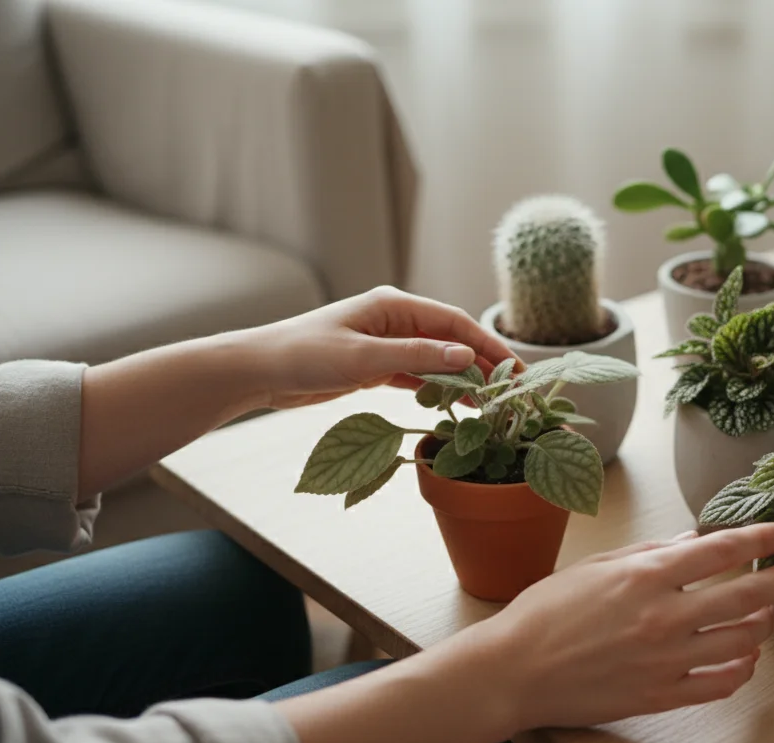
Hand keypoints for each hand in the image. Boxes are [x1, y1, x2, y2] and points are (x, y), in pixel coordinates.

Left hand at [244, 286, 518, 408]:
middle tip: (511, 391)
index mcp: (394, 306)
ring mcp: (385, 343)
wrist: (259, 370)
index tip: (514, 370)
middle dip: (482, 363)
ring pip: (436, 359)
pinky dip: (436, 388)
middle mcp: (394, 320)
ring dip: (461, 378)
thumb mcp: (364, 357)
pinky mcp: (374, 365)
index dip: (488, 345)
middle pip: (450, 339)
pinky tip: (455, 405)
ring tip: (490, 403)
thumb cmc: (305, 355)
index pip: (455, 323)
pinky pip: (416, 375)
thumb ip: (417, 356)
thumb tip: (467, 355)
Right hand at [477, 523, 773, 729]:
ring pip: (742, 642)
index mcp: (644, 577)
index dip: (760, 540)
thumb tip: (693, 541)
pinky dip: (742, 669)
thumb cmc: (544, 614)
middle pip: (746, 596)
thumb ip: (649, 552)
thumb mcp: (594, 566)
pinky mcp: (661, 695)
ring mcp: (666, 660)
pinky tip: (744, 658)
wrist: (515, 671)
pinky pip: (721, 684)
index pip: (721, 550)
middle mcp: (663, 617)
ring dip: (763, 625)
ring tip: (766, 615)